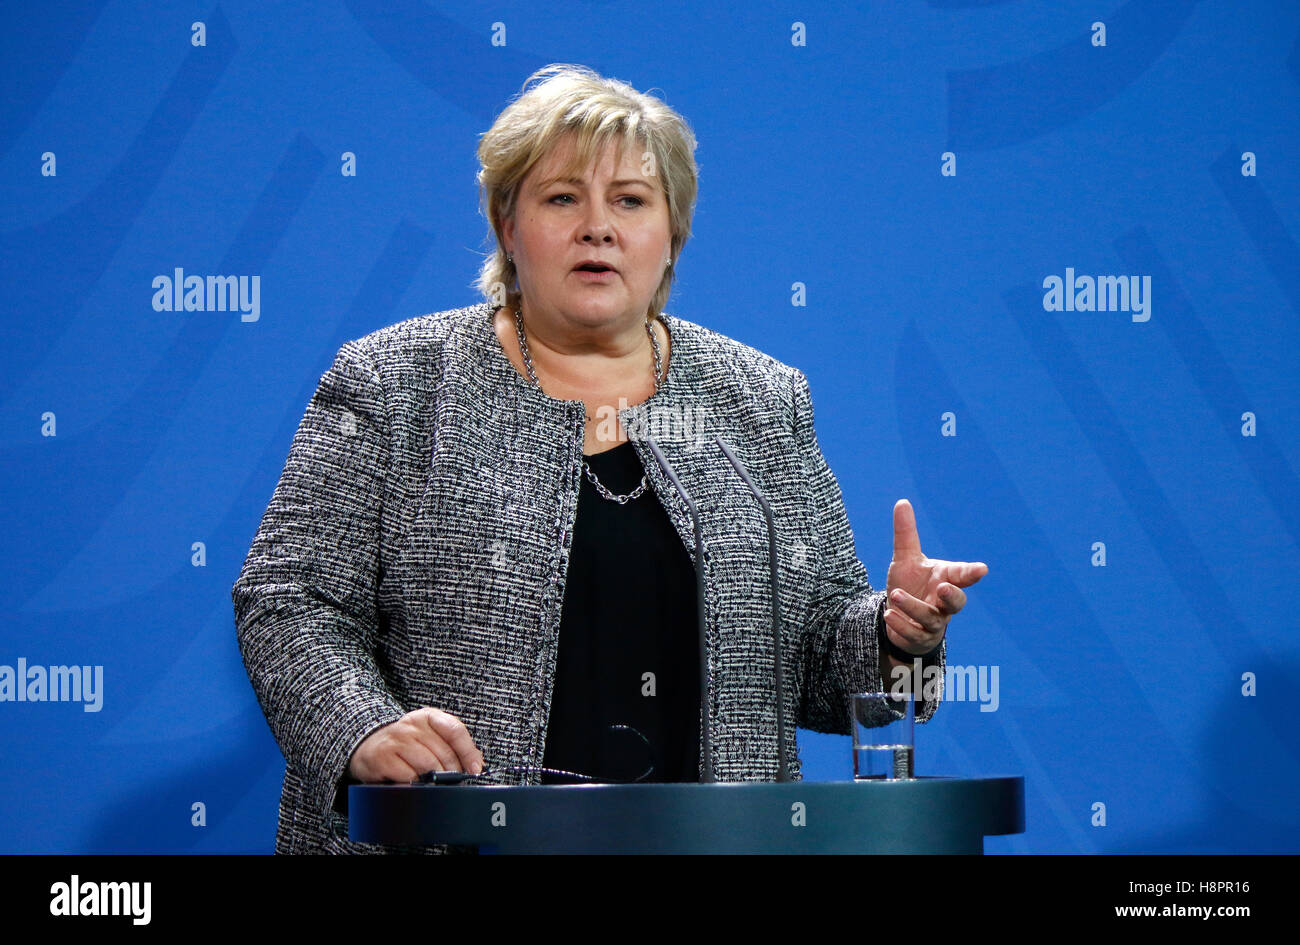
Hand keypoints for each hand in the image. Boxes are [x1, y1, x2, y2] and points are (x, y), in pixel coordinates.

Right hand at [348, 707, 483, 781]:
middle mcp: (411, 725)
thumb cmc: (404, 743)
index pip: (455, 730)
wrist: (366, 744)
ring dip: (434, 780)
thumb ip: (452, 745)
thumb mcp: (428, 736)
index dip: (468, 752)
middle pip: (444, 753)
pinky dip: (415, 784)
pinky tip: (413, 782)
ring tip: (432, 783)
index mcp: (427, 717)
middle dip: (452, 773)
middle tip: (450, 782)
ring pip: (428, 766)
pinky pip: (409, 777)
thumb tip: (476, 764)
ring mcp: (396, 740)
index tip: (475, 769)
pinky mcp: (383, 758)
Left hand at [883, 499, 987, 656]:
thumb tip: (902, 502)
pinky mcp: (919, 637)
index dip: (972, 572)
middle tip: (943, 587)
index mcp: (945, 579)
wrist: (898, 614)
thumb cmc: (910, 584)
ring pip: (930, 619)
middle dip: (953, 596)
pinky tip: (889, 615)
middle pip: (957, 603)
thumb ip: (906, 534)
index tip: (981, 569)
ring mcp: (933, 622)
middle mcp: (943, 602)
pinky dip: (901, 625)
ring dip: (913, 607)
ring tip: (895, 595)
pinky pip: (913, 634)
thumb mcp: (905, 558)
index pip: (962, 575)